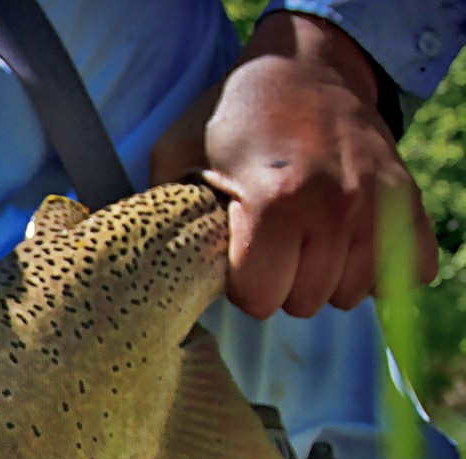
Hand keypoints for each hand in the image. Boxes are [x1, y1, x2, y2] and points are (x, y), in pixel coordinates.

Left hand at [148, 11, 437, 318]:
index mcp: (275, 201)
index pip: (261, 299)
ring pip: (350, 294)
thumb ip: (163, 217)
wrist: (304, 69)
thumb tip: (137, 270)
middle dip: (281, 281)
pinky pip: (397, 275)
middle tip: (271, 240)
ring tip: (303, 235)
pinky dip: (372, 266)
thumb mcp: (176, 157)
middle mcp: (335, 207)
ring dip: (325, 276)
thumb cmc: (232, 118)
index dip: (242, 283)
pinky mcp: (408, 204)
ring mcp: (379, 206)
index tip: (237, 253)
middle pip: (304, 302)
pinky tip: (343, 238)